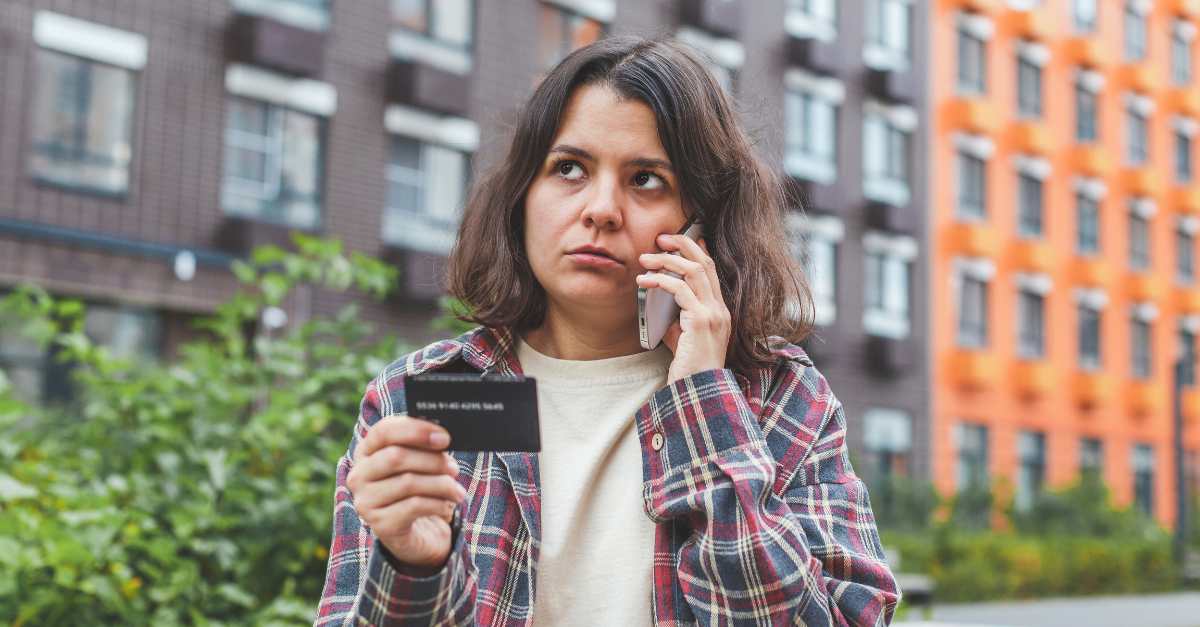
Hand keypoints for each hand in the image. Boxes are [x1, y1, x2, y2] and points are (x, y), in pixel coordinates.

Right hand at [347, 415, 466, 576]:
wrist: (417, 535)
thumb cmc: (420, 490)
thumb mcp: (419, 465)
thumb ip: (424, 448)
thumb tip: (442, 437)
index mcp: (366, 452)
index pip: (384, 431)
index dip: (416, 430)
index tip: (445, 438)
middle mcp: (359, 475)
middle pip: (396, 457)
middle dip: (433, 461)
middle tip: (454, 469)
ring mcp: (366, 501)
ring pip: (408, 483)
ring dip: (441, 485)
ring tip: (456, 491)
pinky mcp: (380, 524)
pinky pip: (414, 506)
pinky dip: (438, 504)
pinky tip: (448, 505)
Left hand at [636, 234, 731, 382]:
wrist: (698, 392)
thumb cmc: (689, 370)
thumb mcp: (683, 339)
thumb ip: (677, 319)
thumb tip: (660, 303)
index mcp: (719, 311)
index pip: (711, 271)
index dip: (697, 250)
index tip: (679, 239)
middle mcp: (720, 309)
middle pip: (705, 263)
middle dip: (682, 244)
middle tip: (661, 237)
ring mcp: (713, 314)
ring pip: (693, 271)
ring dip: (667, 259)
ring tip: (646, 258)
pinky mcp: (701, 321)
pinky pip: (680, 290)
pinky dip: (660, 280)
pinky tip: (644, 281)